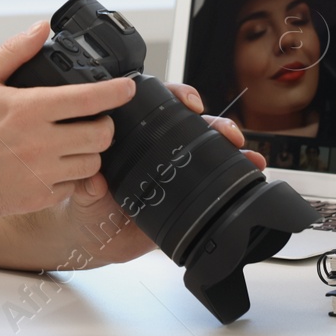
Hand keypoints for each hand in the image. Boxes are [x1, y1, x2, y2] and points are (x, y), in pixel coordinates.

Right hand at [0, 22, 135, 221]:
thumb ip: (14, 51)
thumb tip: (40, 29)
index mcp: (29, 109)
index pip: (89, 99)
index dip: (116, 91)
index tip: (127, 87)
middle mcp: (40, 143)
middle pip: (102, 135)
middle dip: (104, 124)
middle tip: (94, 119)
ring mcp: (41, 174)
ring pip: (93, 163)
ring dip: (90, 151)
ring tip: (74, 141)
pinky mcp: (37, 198)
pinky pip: (73, 186)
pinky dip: (71, 175)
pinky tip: (54, 163)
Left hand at [60, 81, 264, 266]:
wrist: (97, 240)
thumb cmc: (87, 206)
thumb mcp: (84, 195)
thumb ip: (87, 188)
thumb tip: (93, 180)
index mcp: (133, 136)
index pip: (158, 104)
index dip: (178, 96)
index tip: (190, 102)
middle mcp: (159, 147)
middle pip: (192, 124)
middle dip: (215, 123)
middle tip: (228, 132)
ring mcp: (176, 169)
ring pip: (209, 148)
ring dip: (232, 147)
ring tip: (249, 155)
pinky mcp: (188, 193)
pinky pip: (216, 179)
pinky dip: (237, 172)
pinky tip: (251, 171)